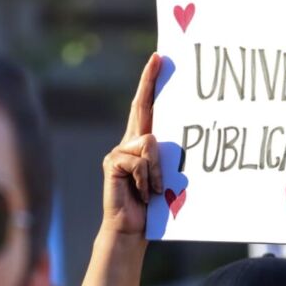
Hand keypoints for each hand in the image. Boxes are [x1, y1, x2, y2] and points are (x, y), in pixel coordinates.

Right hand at [100, 53, 162, 234]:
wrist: (130, 228)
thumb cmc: (153, 205)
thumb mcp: (164, 175)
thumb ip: (165, 155)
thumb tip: (173, 139)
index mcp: (142, 143)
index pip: (146, 106)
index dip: (151, 82)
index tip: (159, 59)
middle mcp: (128, 142)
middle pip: (140, 106)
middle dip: (150, 80)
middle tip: (159, 58)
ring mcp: (118, 151)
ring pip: (149, 142)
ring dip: (157, 171)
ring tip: (153, 190)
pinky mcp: (112, 163)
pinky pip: (139, 161)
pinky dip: (146, 179)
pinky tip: (143, 192)